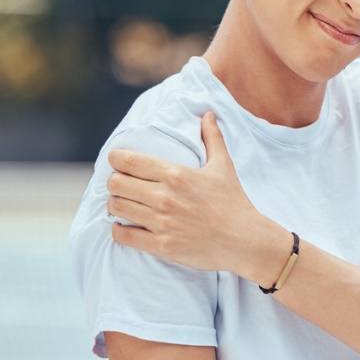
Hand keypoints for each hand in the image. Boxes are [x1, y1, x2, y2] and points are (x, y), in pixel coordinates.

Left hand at [106, 111, 286, 280]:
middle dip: (114, 183)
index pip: (127, 160)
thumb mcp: (223, 166)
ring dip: (116, 206)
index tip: (118, 162)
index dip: (116, 159)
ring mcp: (162, 223)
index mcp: (176, 174)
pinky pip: (123, 236)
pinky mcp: (162, 246)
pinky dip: (119, 231)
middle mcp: (165, 197)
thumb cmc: (234, 202)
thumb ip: (212, 138)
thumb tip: (208, 114)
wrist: (245, 240)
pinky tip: (126, 227)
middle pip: (115, 184)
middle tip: (122, 186)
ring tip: (124, 205)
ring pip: (116, 208)